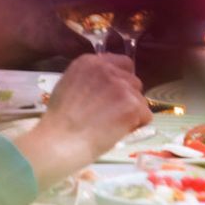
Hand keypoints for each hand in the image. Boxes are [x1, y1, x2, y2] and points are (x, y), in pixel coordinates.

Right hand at [0, 53, 149, 186]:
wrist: (60, 142)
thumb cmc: (58, 122)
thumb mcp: (67, 86)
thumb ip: (89, 79)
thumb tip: (105, 85)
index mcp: (89, 62)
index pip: (122, 63)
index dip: (122, 80)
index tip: (116, 94)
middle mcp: (107, 69)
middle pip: (134, 81)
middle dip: (128, 97)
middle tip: (114, 114)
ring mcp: (121, 86)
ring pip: (140, 99)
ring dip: (132, 112)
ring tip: (113, 126)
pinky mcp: (132, 105)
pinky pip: (145, 116)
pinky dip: (136, 126)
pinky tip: (118, 132)